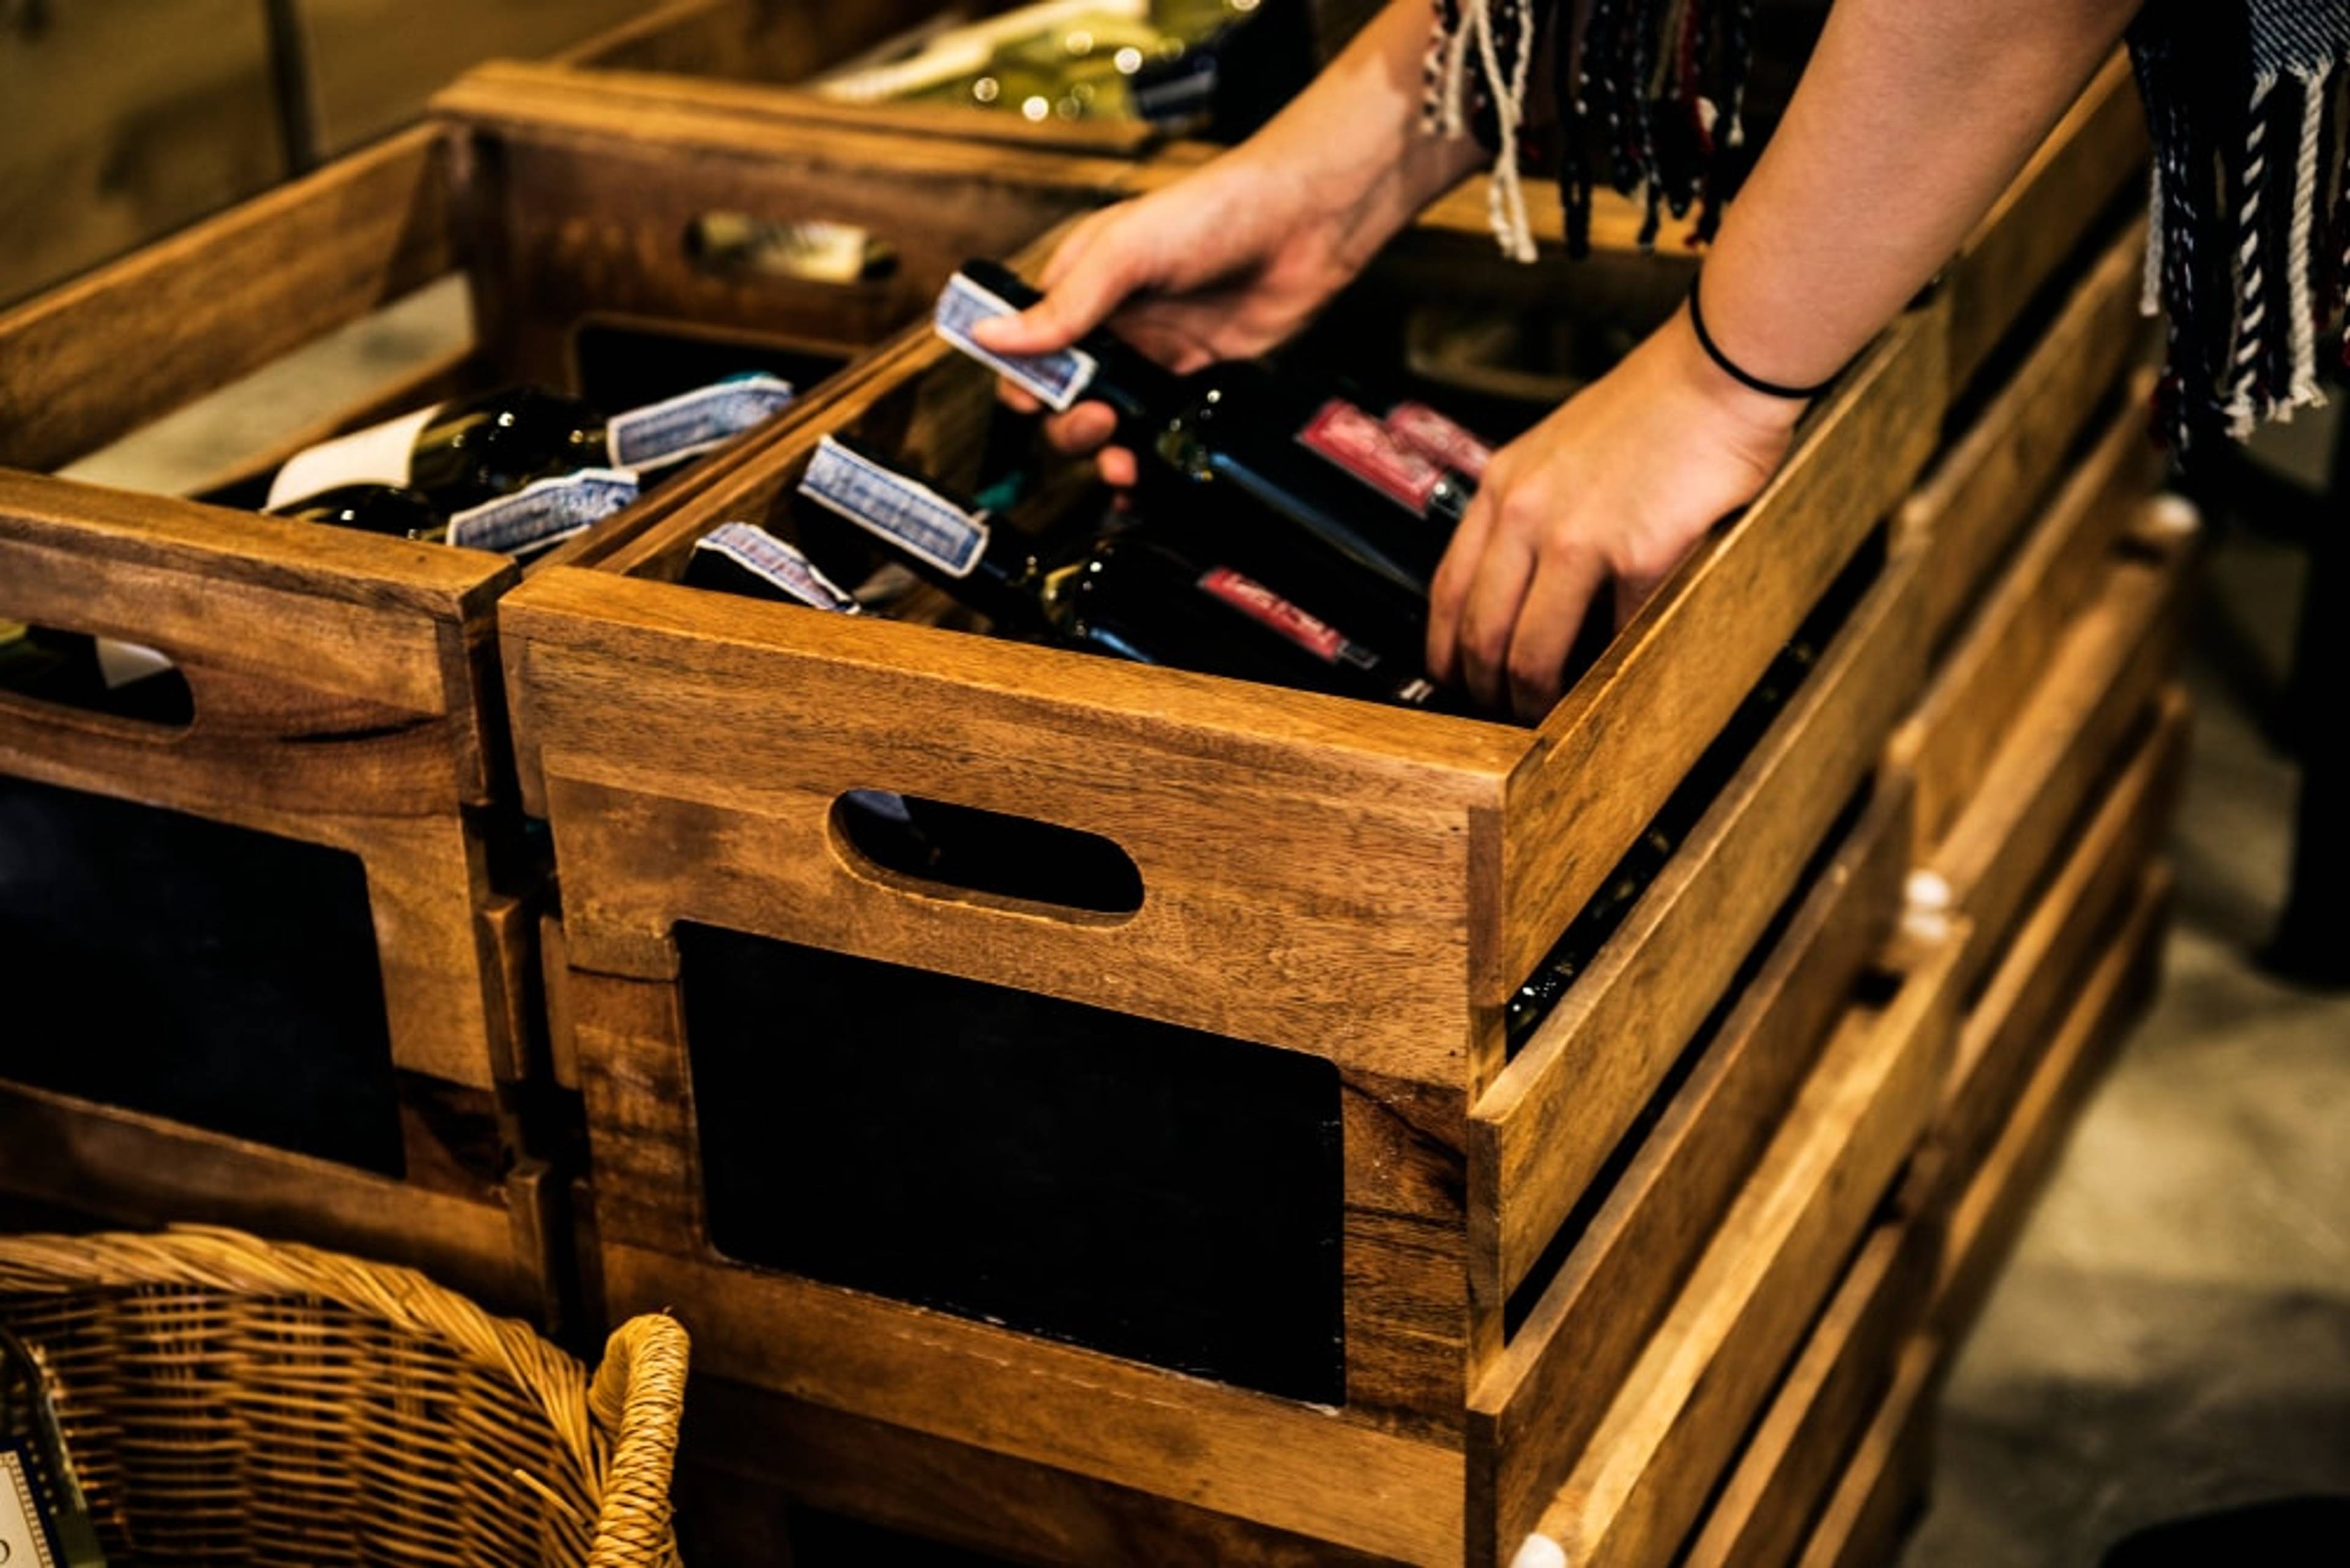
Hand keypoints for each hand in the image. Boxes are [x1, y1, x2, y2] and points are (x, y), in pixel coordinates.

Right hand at [969, 154, 1394, 484]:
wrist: (1305, 223)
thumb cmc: (1213, 212)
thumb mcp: (1125, 251)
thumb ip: (1063, 304)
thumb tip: (991, 337)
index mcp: (1080, 289)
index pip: (1028, 350)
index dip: (1022, 383)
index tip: (1034, 403)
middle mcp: (1112, 329)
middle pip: (1064, 400)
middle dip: (1068, 425)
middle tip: (1098, 421)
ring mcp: (1154, 359)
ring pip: (1111, 427)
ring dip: (1103, 454)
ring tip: (1120, 460)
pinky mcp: (1197, 384)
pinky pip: (1161, 435)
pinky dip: (1148, 463)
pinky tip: (1144, 481)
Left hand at [1427, 306, 1804, 721]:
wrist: (1717, 370)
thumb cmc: (1653, 409)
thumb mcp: (1557, 452)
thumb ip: (1530, 512)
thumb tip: (1519, 588)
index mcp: (1502, 486)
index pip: (1446, 589)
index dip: (1444, 650)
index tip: (1453, 680)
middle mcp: (1525, 512)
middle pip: (1481, 632)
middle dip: (1484, 690)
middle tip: (1497, 716)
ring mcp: (1578, 535)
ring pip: (1532, 649)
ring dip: (1534, 697)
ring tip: (1546, 715)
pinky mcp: (1638, 554)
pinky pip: (1614, 633)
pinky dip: (1610, 668)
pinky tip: (1611, 679)